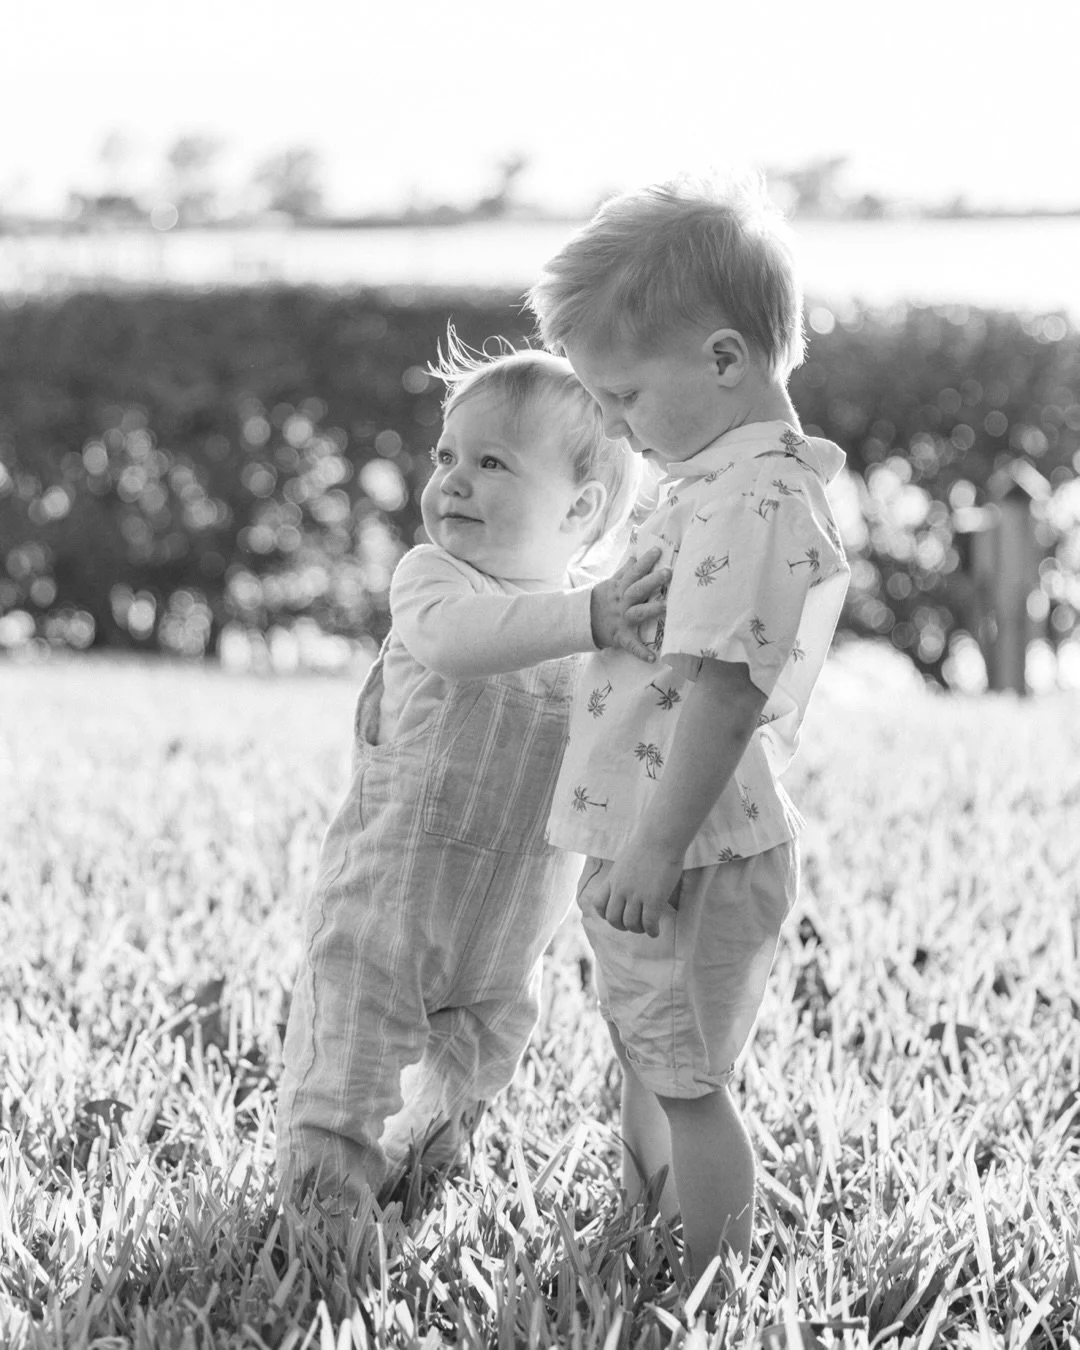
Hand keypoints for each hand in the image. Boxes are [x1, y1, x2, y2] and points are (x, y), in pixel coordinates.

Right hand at [589, 548, 669, 662]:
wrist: (580, 622)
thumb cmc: (600, 601)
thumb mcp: (609, 584)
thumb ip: (624, 572)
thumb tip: (634, 556)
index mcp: (618, 588)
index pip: (633, 572)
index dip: (645, 561)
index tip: (658, 550)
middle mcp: (621, 602)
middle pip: (637, 589)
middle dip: (652, 581)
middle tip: (668, 572)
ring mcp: (620, 619)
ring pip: (637, 612)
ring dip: (651, 609)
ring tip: (667, 606)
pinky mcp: (619, 636)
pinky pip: (630, 644)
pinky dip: (640, 652)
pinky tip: (653, 658)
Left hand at [589, 843, 682, 938]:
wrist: (661, 838)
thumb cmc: (648, 845)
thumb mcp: (626, 862)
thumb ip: (623, 876)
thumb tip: (629, 886)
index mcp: (612, 879)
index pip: (598, 904)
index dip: (606, 915)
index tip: (618, 915)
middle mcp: (620, 889)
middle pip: (613, 919)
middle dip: (623, 926)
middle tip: (633, 925)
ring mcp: (636, 895)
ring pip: (631, 924)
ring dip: (639, 929)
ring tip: (647, 927)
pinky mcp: (653, 899)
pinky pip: (649, 924)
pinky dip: (652, 931)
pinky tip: (656, 931)